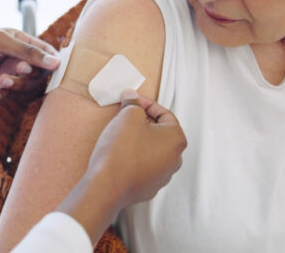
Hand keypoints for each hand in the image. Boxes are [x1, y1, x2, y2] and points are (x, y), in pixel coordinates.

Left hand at [0, 28, 60, 93]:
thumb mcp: (2, 42)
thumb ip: (29, 52)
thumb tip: (56, 62)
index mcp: (18, 39)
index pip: (44, 50)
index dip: (52, 59)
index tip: (57, 67)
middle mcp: (15, 56)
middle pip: (38, 71)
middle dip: (30, 73)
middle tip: (19, 69)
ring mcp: (7, 71)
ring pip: (26, 84)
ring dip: (17, 83)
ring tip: (3, 79)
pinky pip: (12, 93)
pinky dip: (6, 90)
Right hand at [56, 90, 185, 245]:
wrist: (107, 186)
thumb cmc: (121, 151)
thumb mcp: (127, 116)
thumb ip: (133, 103)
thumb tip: (132, 97)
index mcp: (176, 139)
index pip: (164, 114)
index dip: (146, 104)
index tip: (131, 100)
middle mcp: (175, 159)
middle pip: (160, 132)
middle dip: (143, 122)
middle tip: (125, 116)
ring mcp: (163, 176)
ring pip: (152, 150)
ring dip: (139, 140)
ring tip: (121, 135)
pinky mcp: (149, 187)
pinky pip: (144, 166)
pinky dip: (135, 158)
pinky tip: (120, 155)